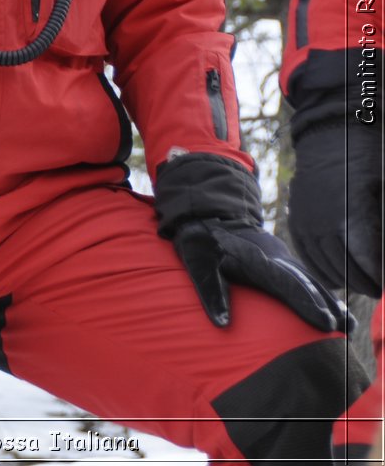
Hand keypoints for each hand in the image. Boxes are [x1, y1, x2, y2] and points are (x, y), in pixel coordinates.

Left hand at [154, 152, 351, 332]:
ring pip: (308, 279)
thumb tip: (222, 325)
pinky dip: (321, 292)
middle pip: (303, 283)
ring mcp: (279, 256)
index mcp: (253, 259)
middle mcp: (272, 257)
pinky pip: (304, 276)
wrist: (208, 215)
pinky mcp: (280, 258)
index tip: (324, 323)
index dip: (306, 304)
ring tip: (348, 324)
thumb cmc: (200, 243)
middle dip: (324, 305)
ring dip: (328, 301)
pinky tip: (335, 308)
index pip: (285, 283)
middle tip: (344, 328)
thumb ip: (210, 293)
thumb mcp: (196, 264)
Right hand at [289, 121, 382, 296]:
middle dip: (366, 283)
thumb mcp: (384, 193)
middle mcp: (324, 224)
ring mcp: (306, 223)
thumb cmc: (369, 162)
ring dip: (346, 280)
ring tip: (362, 284)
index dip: (379, 277)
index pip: (368, 262)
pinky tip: (337, 278)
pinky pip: (307, 256)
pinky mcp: (297, 221)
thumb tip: (381, 256)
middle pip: (347, 269)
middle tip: (379, 289)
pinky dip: (322, 271)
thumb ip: (382, 226)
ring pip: (326, 267)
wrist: (332, 138)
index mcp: (351, 216)